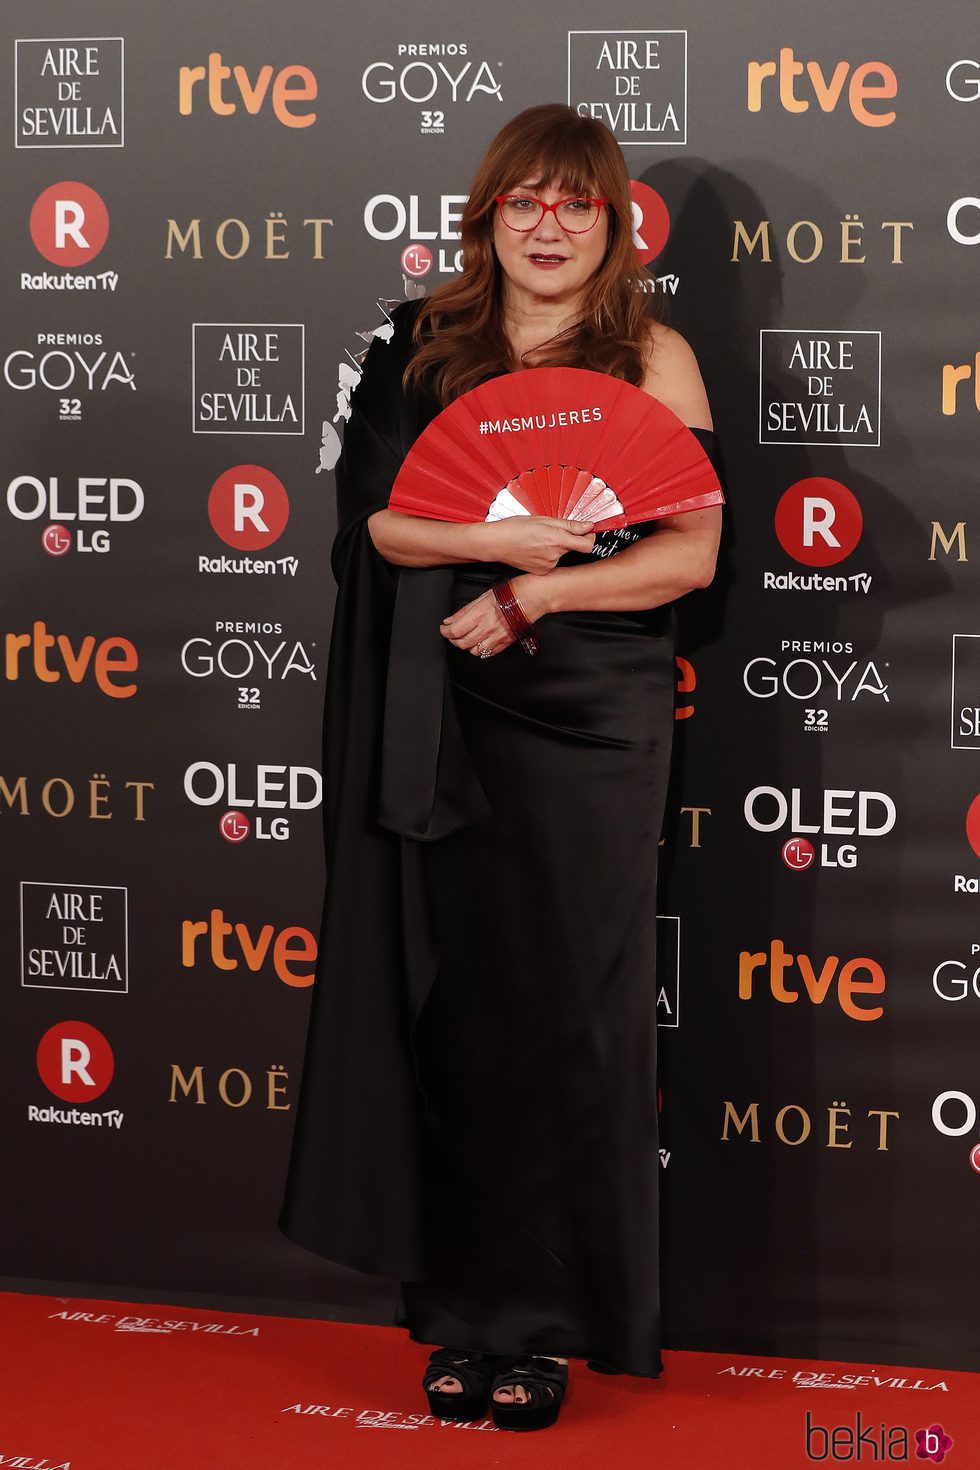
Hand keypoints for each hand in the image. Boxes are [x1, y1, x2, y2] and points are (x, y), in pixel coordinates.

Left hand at [440, 587, 514, 656]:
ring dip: (467, 646)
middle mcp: (488, 627)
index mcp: (480, 614)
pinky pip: (488, 653)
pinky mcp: (506, 642)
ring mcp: (497, 636)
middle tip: (452, 635)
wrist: (531, 597)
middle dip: (453, 640)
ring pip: (474, 651)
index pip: (456, 630)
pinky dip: (481, 650)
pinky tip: (480, 643)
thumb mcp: (482, 598)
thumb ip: (464, 611)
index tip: (444, 629)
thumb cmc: (509, 594)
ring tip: (467, 638)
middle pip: (462, 643)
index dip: (445, 632)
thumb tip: (450, 620)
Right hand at [480, 515, 595, 573]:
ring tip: (538, 540)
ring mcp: (548, 565)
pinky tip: (534, 550)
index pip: (587, 545)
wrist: (496, 543)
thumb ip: (569, 524)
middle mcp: (554, 555)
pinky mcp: (542, 571)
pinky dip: (547, 555)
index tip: (586, 531)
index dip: (589, 537)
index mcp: (556, 539)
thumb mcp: (543, 519)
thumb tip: (588, 526)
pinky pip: (552, 562)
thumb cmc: (515, 528)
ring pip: (561, 554)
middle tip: (551, 532)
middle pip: (573, 547)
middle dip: (567, 539)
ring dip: (555, 547)